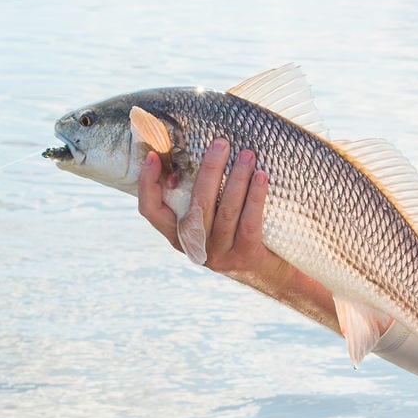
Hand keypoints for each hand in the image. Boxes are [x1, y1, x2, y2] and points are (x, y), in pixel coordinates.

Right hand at [137, 137, 288, 290]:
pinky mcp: (245, 256)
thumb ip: (200, 195)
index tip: (152, 156)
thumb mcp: (212, 220)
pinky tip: (261, 177)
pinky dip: (255, 196)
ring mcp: (219, 254)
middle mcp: (195, 245)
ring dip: (237, 178)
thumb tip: (199, 149)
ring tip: (247, 154)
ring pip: (225, 210)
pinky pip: (248, 221)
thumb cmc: (238, 234)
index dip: (147, 184)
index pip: (151, 210)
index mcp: (178, 234)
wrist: (270, 273)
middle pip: (197, 204)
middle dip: (209, 170)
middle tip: (221, 143)